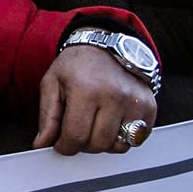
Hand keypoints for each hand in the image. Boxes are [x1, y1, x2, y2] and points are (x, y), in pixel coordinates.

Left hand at [35, 42, 157, 154]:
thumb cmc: (77, 65)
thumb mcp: (52, 83)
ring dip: (104, 143)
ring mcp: (135, 102)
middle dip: (83, 145)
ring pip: (118, 145)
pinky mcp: (150, 107)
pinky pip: (137, 138)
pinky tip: (112, 124)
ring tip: (94, 127)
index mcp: (86, 90)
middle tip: (77, 133)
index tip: (62, 144)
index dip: (65, 147)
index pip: (76, 136)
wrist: (107, 44)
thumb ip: (47, 116)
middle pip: (98, 144)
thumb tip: (42, 144)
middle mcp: (114, 97)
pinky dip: (123, 137)